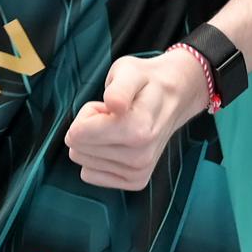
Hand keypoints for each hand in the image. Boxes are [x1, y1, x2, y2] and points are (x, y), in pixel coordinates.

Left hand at [64, 51, 212, 190]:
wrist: (174, 96)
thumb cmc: (145, 81)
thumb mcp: (129, 71)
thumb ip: (119, 88)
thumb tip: (115, 105)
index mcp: (137, 130)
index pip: (77, 133)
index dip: (88, 113)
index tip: (108, 105)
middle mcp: (140, 157)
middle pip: (77, 148)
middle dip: (90, 127)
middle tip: (114, 115)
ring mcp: (139, 172)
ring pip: (83, 161)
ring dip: (96, 140)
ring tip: (119, 125)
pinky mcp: (135, 181)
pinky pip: (90, 174)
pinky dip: (98, 158)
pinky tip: (119, 142)